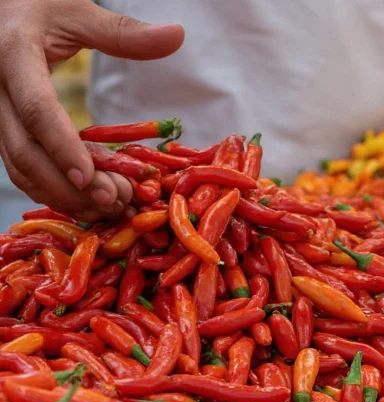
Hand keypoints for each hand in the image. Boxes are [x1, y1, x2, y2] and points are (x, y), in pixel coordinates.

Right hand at [0, 0, 183, 220]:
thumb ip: (122, 31)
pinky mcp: (3, 126)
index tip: (92, 178)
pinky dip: (50, 187)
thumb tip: (176, 35)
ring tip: (105, 209)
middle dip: (67, 183)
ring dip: (60, 194)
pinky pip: (19, 165)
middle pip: (24, 149)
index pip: (37, 109)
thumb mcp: (75, 9)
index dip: (63, 147)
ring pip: (17, 165)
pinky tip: (85, 201)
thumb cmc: (39, 5)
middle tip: (113, 202)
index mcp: (13, 55)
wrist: (0, 9)